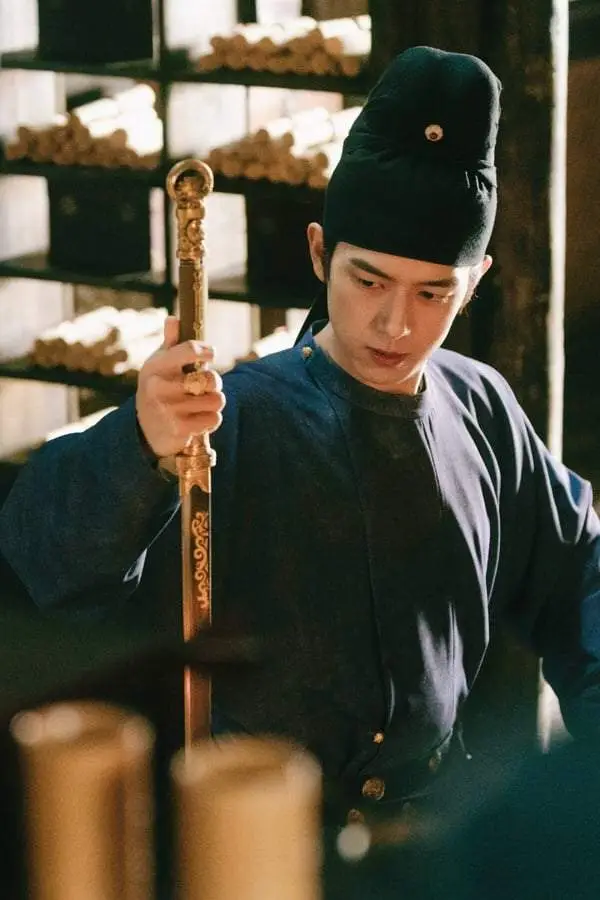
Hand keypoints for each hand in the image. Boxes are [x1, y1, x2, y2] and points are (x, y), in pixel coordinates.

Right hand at [135, 316, 225, 457]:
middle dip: (214, 382)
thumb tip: (173, 319)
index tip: (211, 354)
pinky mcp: (179, 429)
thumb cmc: (159, 389)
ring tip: (201, 403)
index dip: (206, 351)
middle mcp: (158, 387)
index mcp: (155, 367)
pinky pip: (214, 419)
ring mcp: (168, 410)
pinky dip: (211, 420)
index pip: (189, 349)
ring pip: (216, 400)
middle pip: (210, 379)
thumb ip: (170, 343)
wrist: (146, 430)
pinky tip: (198, 419)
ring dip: (214, 402)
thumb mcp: (160, 365)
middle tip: (205, 386)